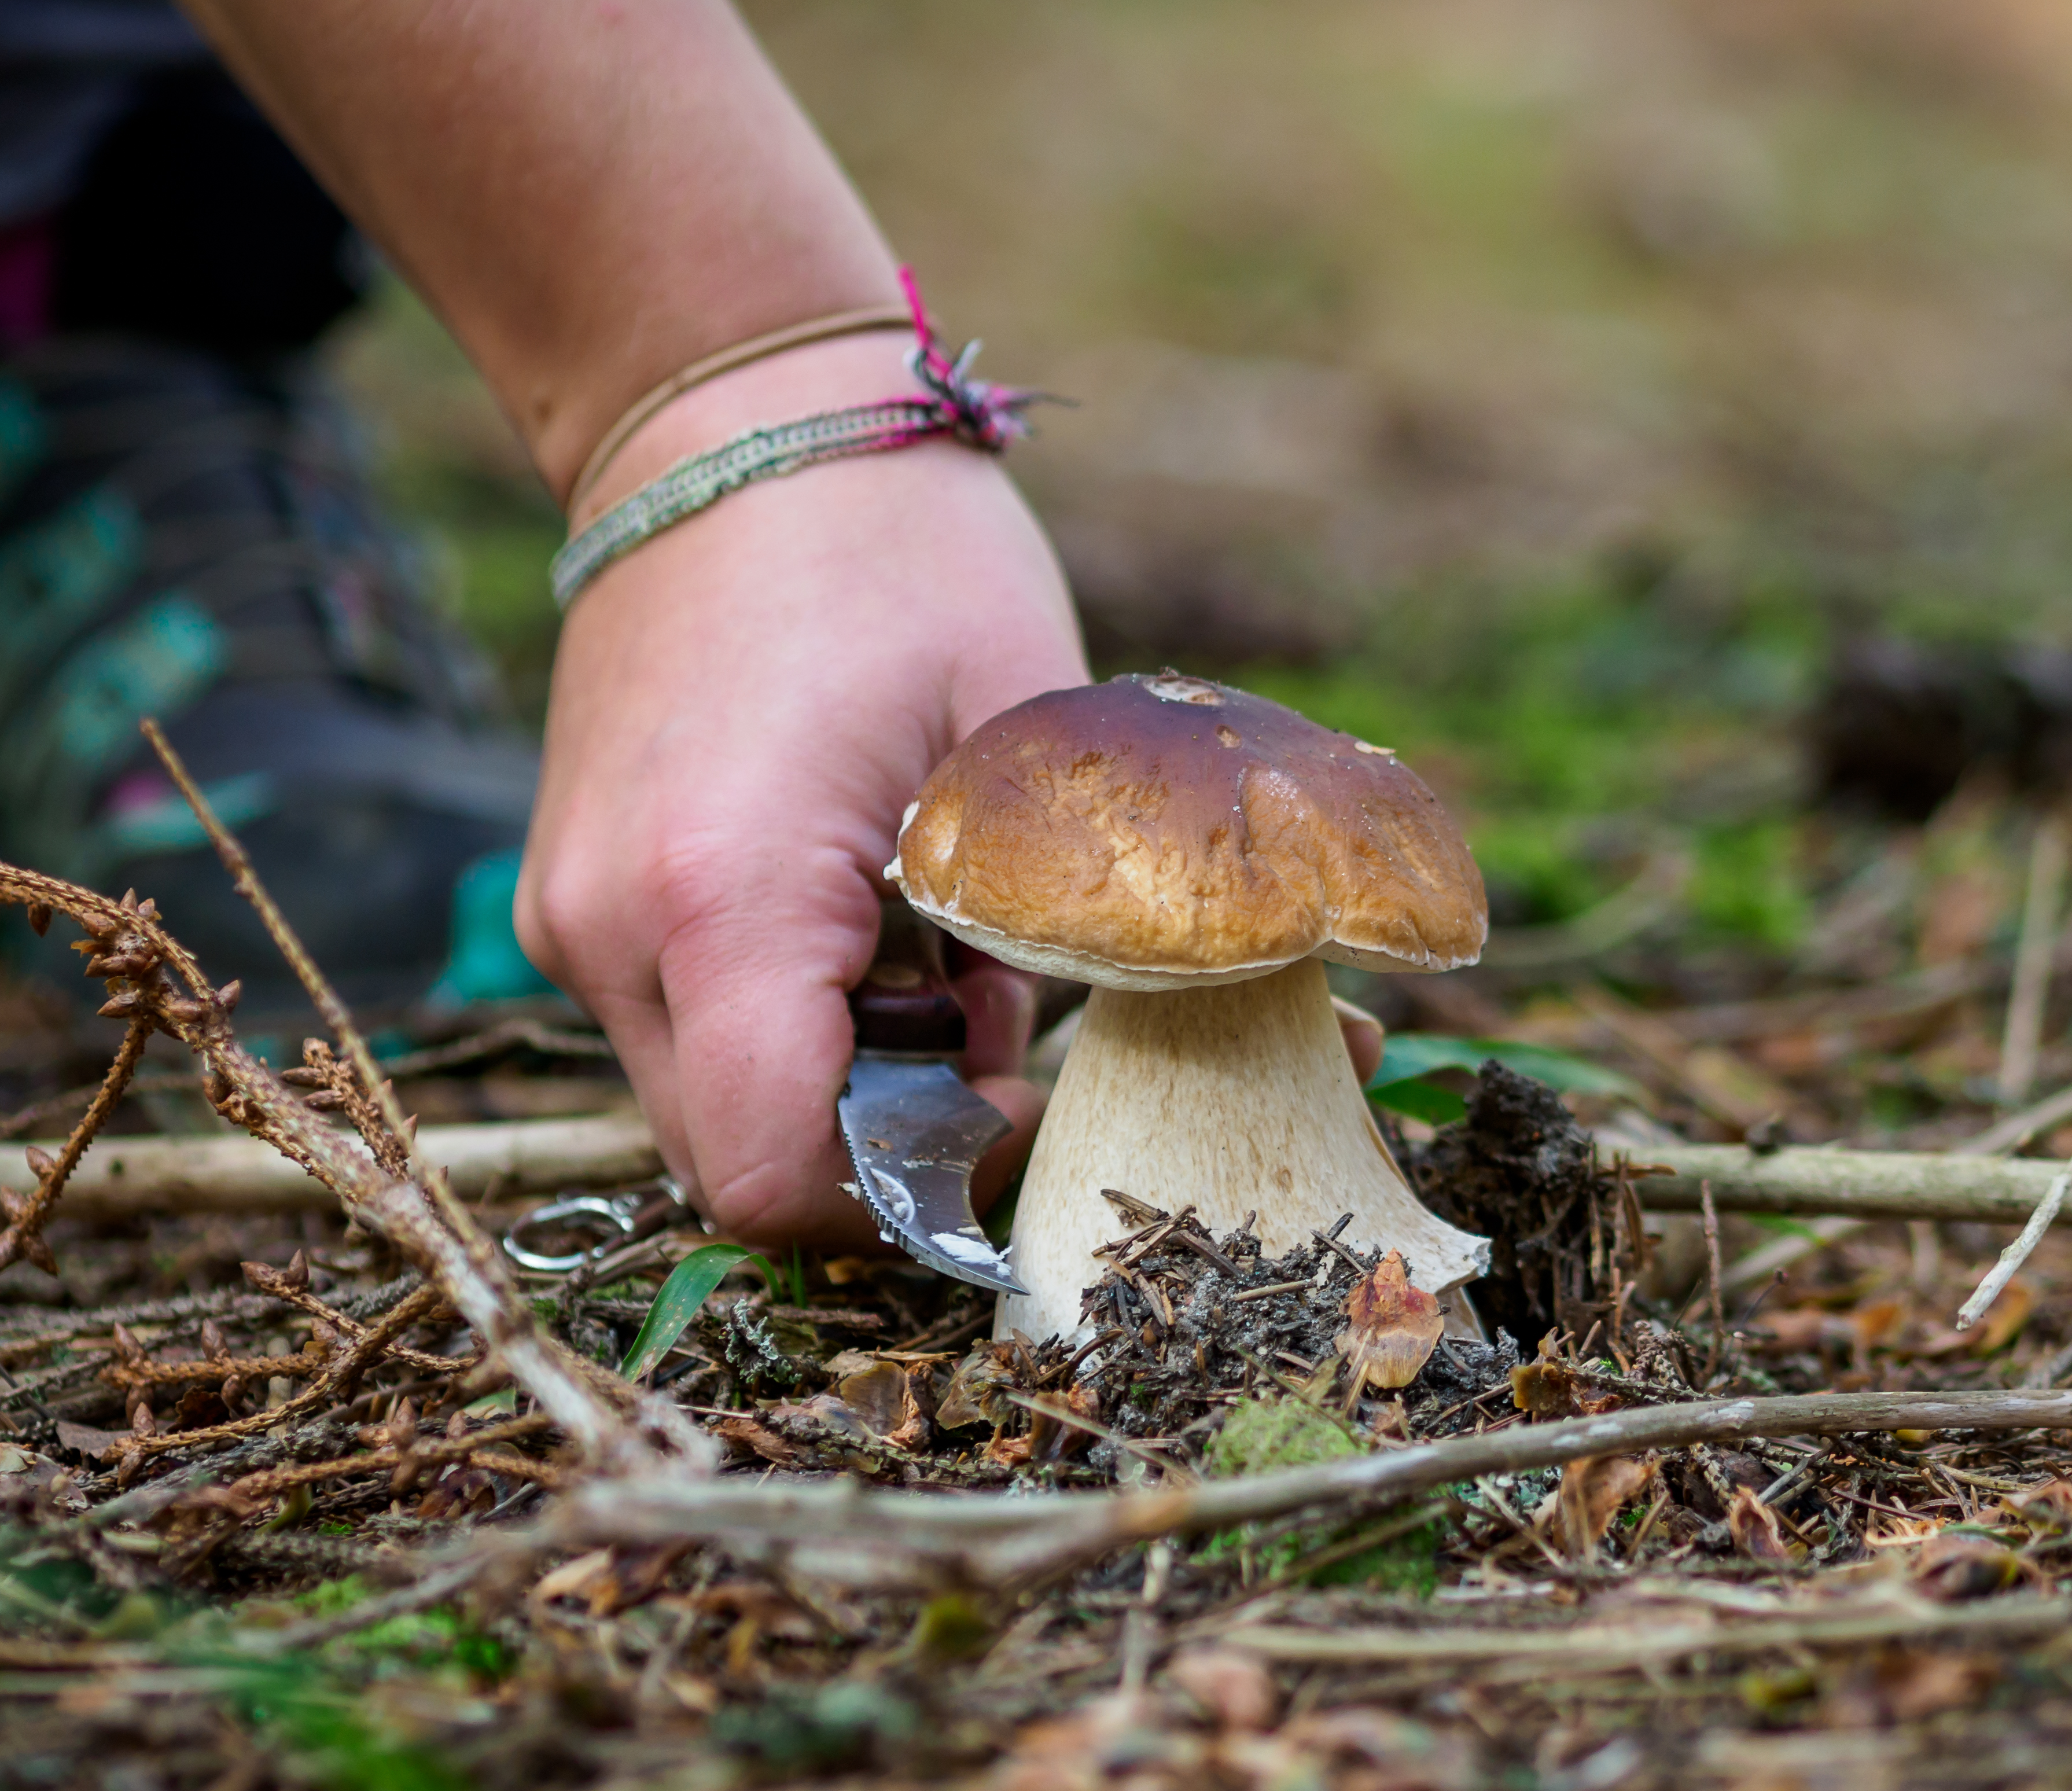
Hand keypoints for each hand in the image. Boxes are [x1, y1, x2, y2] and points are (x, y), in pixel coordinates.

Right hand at [516, 333, 1087, 1249]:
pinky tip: (871, 925)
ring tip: (940, 962)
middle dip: (884, 1149)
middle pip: (738, 1163)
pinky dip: (788, 1027)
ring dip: (840, 1085)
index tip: (1014, 1115)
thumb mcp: (1026, 728)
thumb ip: (1048, 925)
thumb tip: (1039, 1072)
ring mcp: (575, 915)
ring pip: (709, 1103)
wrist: (728, 423)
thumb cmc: (896, 550)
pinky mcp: (578, 893)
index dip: (912, 1196)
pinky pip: (685, 1028)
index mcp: (723, 893)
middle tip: (997, 1043)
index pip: (776, 1174)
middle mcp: (611, 929)